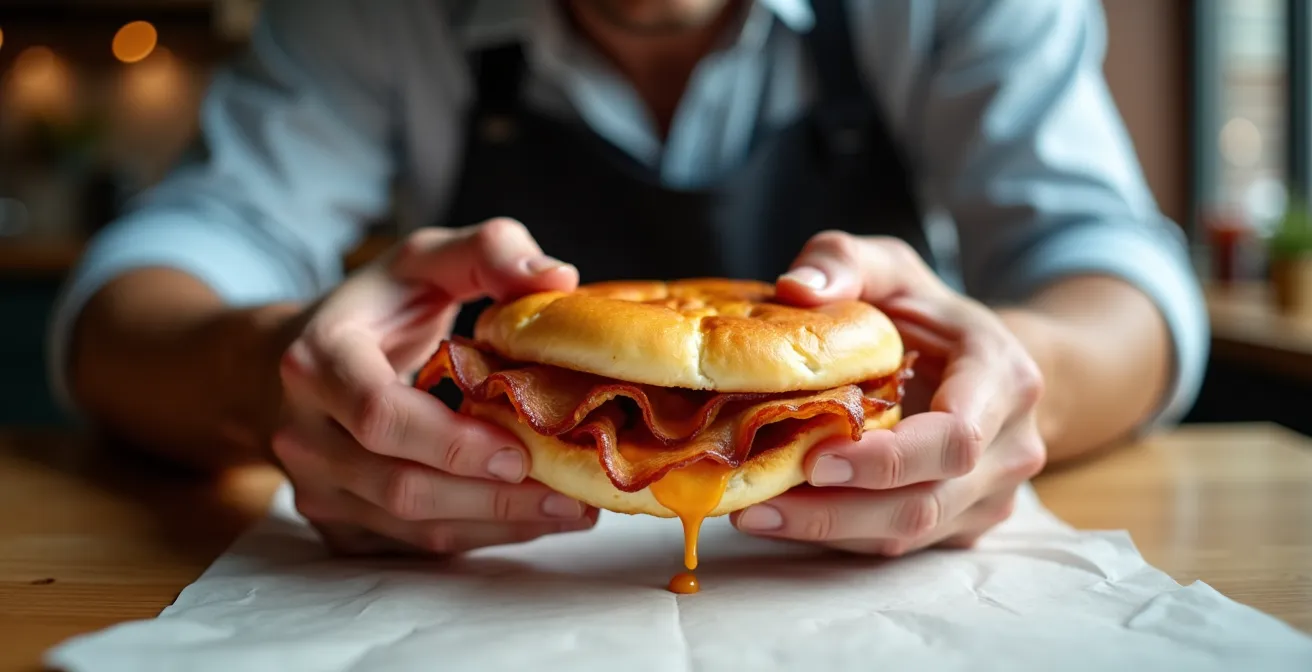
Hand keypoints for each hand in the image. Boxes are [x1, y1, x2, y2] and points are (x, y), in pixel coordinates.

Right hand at [272, 219, 599, 555]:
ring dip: (497, 525)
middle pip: (401, 484)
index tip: (522, 452)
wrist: (294, 362)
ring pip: (412, 527)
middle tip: (573, 494)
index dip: (452, 442)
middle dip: (494, 498)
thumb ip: (488, 252)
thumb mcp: (424, 260)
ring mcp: (316, 486)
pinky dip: (478, 536)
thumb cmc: (375, 309)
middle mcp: (304, 432)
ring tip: (571, 510)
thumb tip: (556, 277)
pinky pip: (413, 545)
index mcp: (318, 359)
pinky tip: (530, 519)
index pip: (380, 415)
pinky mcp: (337, 524)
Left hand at [730, 232, 1046, 555]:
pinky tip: (780, 518)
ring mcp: (990, 496)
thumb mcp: (890, 268)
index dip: (887, 459)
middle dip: (837, 509)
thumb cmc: (926, 314)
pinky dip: (837, 536)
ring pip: (908, 534)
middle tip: (757, 500)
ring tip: (752, 513)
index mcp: (1004, 378)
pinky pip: (898, 545)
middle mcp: (1010, 447)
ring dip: (827, 531)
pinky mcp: (962, 526)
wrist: (984, 364)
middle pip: (925, 501)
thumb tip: (796, 289)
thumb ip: (843, 261)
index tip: (816, 458)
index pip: (956, 437)